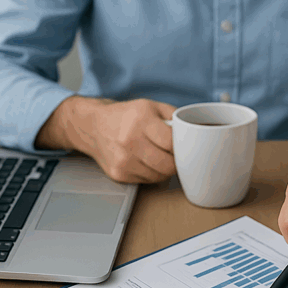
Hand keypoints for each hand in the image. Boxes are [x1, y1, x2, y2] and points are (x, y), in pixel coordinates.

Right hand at [35, 96, 175, 183]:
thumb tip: (193, 134)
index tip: (183, 146)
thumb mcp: (151, 106)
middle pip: (167, 165)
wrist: (94, 126)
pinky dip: (152, 173)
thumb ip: (175, 117)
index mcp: (140, 120)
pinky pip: (147, 181)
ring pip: (159, 176)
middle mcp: (129, 141)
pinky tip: (146, 161)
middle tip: (174, 154)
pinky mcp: (118, 174)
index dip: (182, 147)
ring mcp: (123, 160)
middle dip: (176, 162)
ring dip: (164, 169)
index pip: (171, 143)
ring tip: (160, 156)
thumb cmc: (126, 116)